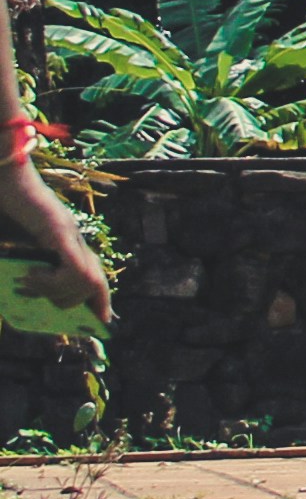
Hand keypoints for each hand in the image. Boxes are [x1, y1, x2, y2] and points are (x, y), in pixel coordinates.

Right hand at [1, 158, 108, 324]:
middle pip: (95, 283)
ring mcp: (70, 233)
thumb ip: (27, 268)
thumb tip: (28, 291)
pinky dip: (53, 280)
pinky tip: (30, 273)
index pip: (96, 276)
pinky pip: (73, 268)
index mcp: (68, 243)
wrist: (5, 177)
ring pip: (86, 280)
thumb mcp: (16, 249)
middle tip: (39, 298)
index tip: (102, 321)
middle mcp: (75, 238)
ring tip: (28, 282)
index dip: (101, 302)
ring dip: (55, 292)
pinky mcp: (59, 229)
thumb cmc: (7, 211)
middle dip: (71, 302)